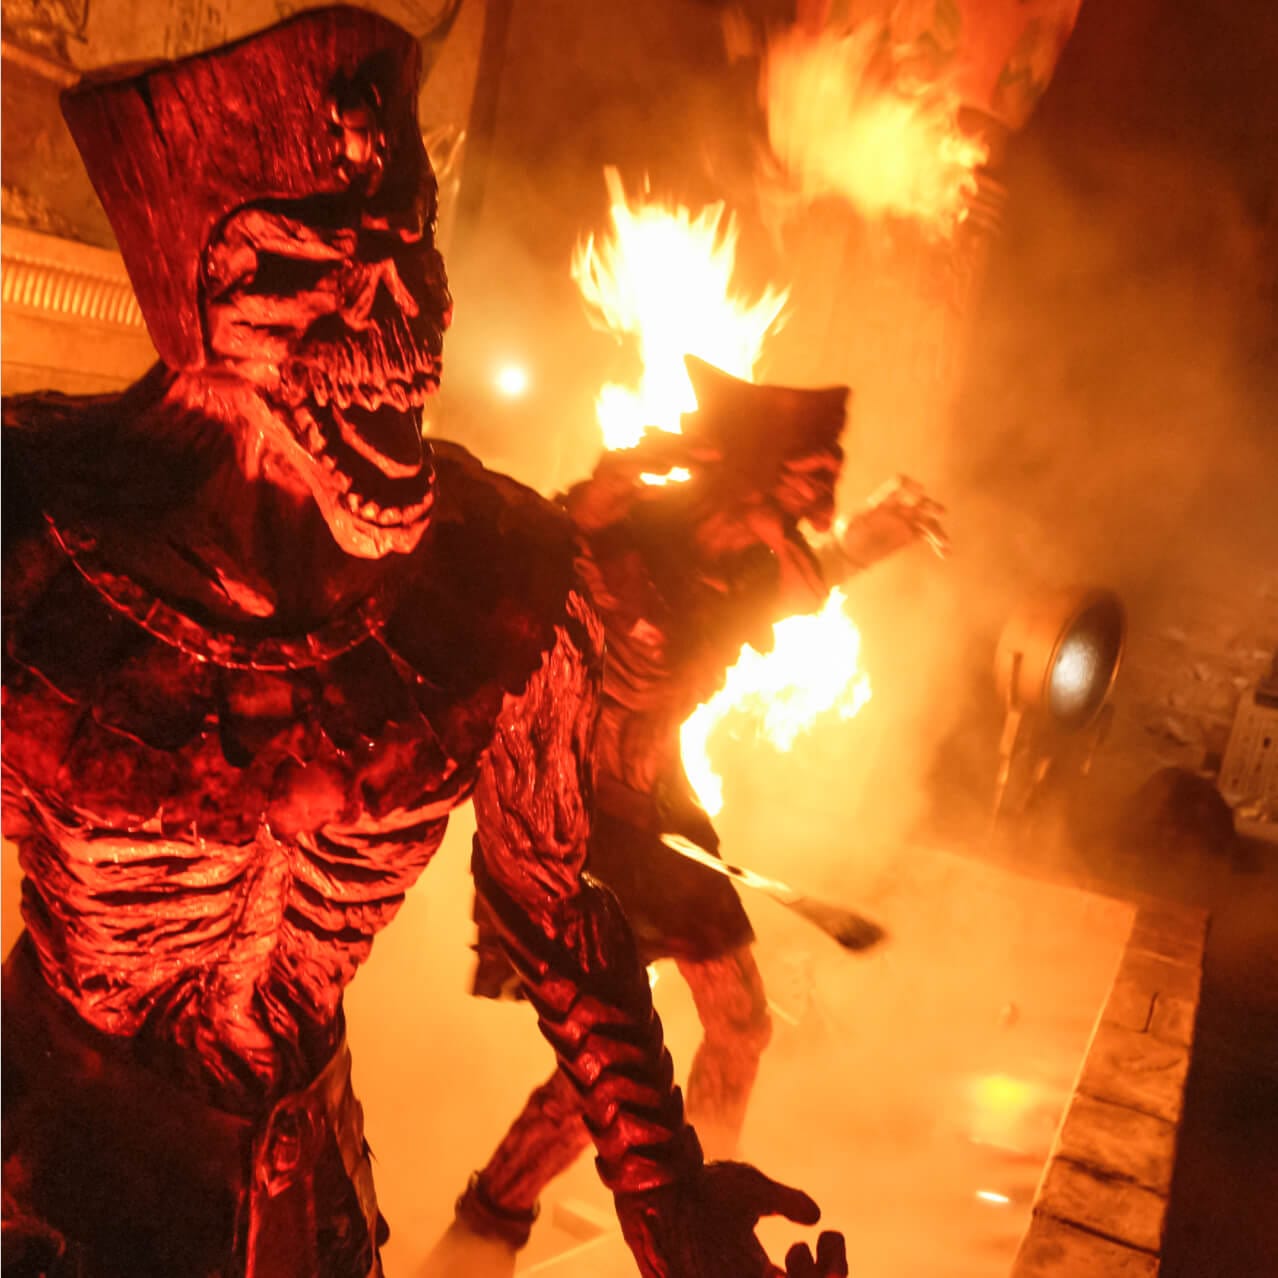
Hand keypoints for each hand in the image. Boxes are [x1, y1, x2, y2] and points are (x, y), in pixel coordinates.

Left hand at [615, 1160, 845, 1277]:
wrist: (664, 1181)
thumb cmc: (703, 1184)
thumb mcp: (753, 1190)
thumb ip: (785, 1202)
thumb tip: (817, 1216)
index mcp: (759, 1270)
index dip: (833, 1270)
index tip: (829, 1235)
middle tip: (820, 1254)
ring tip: (793, 1261)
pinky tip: (776, 1271)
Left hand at [840, 475, 947, 570]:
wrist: (850, 551)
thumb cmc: (846, 534)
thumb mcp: (846, 525)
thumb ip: (855, 521)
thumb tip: (856, 520)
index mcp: (882, 501)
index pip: (896, 486)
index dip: (908, 486)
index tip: (919, 490)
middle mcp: (897, 508)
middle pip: (918, 502)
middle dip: (930, 506)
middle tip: (941, 513)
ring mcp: (905, 520)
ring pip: (926, 521)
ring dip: (937, 530)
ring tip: (945, 544)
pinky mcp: (910, 534)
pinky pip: (927, 535)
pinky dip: (936, 543)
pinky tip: (944, 553)